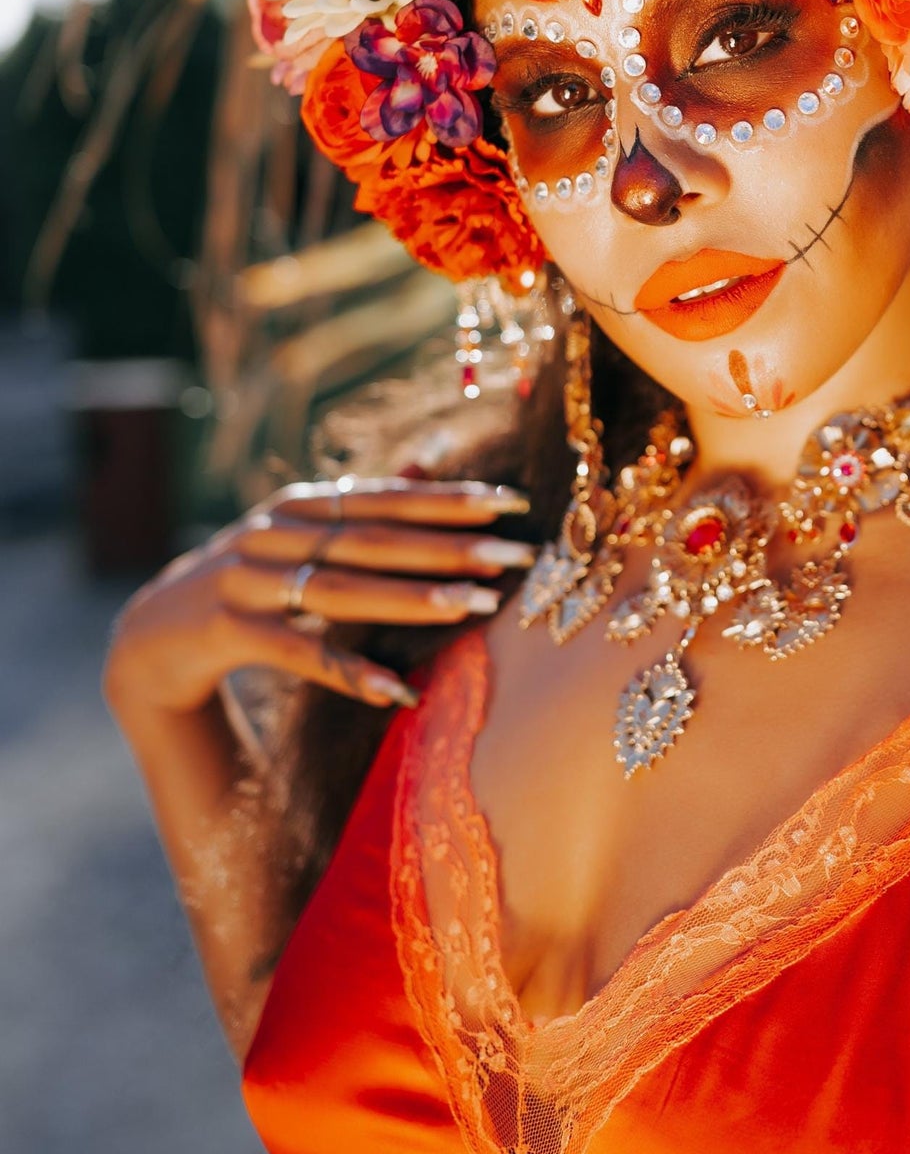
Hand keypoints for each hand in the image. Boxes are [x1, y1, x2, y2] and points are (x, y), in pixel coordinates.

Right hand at [104, 476, 531, 718]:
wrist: (153, 636)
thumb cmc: (246, 585)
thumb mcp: (297, 536)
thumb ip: (359, 506)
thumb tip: (427, 463)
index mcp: (300, 506)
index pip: (386, 499)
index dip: (448, 500)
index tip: (512, 504)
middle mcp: (275, 533)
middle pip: (373, 539)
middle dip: (447, 546)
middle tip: (512, 555)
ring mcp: (247, 579)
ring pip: (340, 589)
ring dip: (410, 599)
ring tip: (472, 606)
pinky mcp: (226, 630)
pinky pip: (297, 652)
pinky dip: (347, 670)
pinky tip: (396, 690)